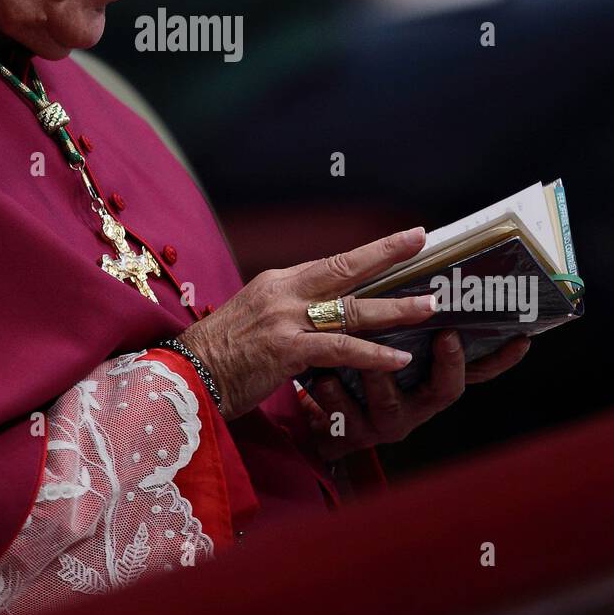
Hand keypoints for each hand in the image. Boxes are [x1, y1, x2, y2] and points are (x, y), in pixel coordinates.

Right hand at [179, 227, 436, 421]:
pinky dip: (372, 353)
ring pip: (351, 309)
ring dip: (394, 309)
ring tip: (429, 307)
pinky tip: (399, 358)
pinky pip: (339, 349)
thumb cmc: (220, 354)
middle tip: (422, 241)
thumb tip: (325, 312)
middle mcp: (283, 292)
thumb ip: (290, 311)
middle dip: (387, 255)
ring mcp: (284, 319)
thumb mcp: (256, 319)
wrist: (184, 375)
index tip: (402, 240)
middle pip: (345, 269)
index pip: (332, 263)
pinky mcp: (285, 350)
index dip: (369, 253)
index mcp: (276, 282)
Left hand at [304, 331, 531, 458]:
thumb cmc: (359, 372)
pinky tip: (320, 379)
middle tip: (448, 335)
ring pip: (390, 403)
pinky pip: (343, 416)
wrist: (319, 421)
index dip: (501, 360)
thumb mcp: (390, 348)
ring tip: (361, 354)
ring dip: (378, 376)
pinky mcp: (349, 436)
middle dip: (448, 363)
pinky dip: (332, 396)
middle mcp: (416, 407)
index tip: (521, 338)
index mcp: (429, 382)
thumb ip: (406, 322)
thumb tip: (425, 267)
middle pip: (445, 391)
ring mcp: (384, 425)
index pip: (477, 372)